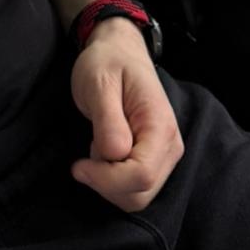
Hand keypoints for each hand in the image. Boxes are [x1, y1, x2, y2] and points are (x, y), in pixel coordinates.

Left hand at [69, 18, 183, 210]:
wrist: (119, 51)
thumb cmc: (107, 63)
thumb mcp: (99, 83)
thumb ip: (108, 120)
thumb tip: (115, 154)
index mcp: (160, 126)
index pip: (141, 175)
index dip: (106, 179)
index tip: (78, 165)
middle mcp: (170, 146)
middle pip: (140, 194)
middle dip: (105, 184)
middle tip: (85, 156)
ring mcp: (165, 156)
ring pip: (137, 197)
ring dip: (108, 183)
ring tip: (97, 146)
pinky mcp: (154, 161)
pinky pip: (134, 189)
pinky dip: (113, 182)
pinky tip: (104, 154)